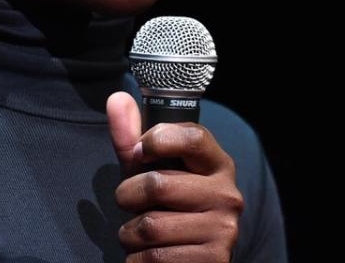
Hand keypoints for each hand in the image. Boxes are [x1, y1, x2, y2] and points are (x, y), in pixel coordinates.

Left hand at [107, 92, 243, 262]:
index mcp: (217, 163)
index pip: (192, 137)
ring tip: (137, 232)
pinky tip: (147, 255)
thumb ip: (131, 136)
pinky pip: (154, 257)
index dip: (157, 140)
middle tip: (128, 200)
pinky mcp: (214, 261)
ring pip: (151, 226)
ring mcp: (224, 231)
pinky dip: (137, 259)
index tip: (139, 152)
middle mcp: (228, 195)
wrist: (190, 257)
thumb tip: (116, 99)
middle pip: (157, 184)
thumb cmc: (166, 203)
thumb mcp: (148, 168)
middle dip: (127, 195)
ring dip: (129, 233)